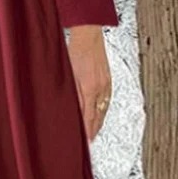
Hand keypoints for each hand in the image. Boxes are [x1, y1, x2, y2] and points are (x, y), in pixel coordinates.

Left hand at [65, 26, 111, 141]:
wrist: (89, 35)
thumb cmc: (75, 51)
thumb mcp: (69, 74)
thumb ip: (73, 95)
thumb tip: (74, 111)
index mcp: (90, 89)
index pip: (89, 118)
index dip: (87, 132)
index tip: (85, 143)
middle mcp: (101, 89)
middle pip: (98, 117)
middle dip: (93, 131)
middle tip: (89, 143)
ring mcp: (106, 85)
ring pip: (103, 110)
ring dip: (99, 123)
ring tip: (93, 133)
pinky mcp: (108, 80)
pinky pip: (107, 101)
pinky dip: (103, 111)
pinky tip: (100, 115)